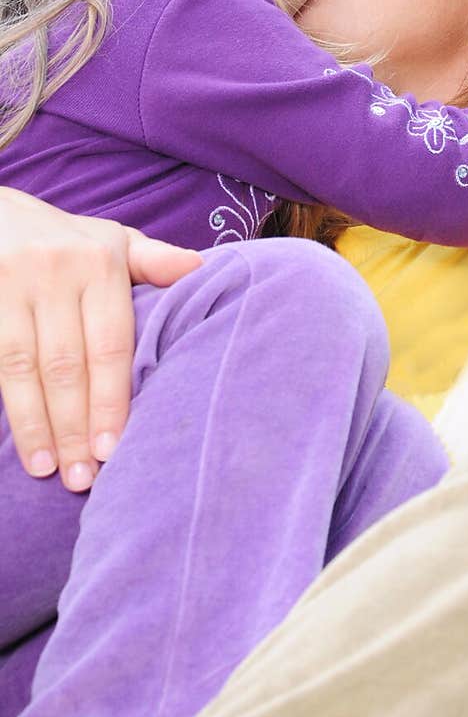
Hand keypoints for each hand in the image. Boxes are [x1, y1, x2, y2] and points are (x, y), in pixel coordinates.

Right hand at [0, 188, 201, 490]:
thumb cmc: (67, 239)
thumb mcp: (112, 240)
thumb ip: (153, 261)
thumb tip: (200, 267)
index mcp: (100, 261)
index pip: (110, 343)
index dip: (111, 398)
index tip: (115, 447)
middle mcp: (56, 270)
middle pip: (68, 364)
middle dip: (77, 425)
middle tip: (84, 477)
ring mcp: (13, 283)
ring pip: (27, 368)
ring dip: (39, 426)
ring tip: (51, 470)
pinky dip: (12, 407)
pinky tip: (24, 442)